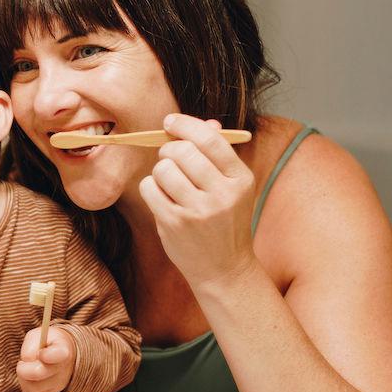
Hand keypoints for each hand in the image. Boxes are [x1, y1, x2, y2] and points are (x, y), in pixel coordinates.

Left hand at [17, 325, 75, 391]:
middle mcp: (64, 369)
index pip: (58, 355)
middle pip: (39, 373)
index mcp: (62, 350)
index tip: (41, 353)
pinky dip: (25, 384)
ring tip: (25, 367)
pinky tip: (28, 376)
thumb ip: (31, 345)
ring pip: (33, 386)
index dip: (48, 355)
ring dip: (23, 377)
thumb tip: (27, 360)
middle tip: (21, 363)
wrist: (61, 352)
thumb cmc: (46, 342)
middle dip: (24, 369)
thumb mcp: (38, 336)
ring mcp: (59, 383)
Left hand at [138, 113, 256, 288]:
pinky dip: (150, 188)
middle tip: (169, 159)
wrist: (224, 269)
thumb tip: (207, 123)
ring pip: (163, 169)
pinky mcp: (175, 224)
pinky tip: (161, 198)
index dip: (185, 125)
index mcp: (241, 180)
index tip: (170, 122)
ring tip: (168, 183)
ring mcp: (198, 211)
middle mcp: (222, 195)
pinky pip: (150, 188)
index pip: (210, 140)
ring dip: (159, 171)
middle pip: (182, 151)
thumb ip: (220, 156)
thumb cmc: (225, 223)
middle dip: (169, 150)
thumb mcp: (232, 189)